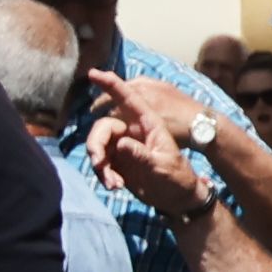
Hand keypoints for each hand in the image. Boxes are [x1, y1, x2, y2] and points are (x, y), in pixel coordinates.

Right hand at [85, 73, 209, 219]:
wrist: (178, 198)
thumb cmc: (178, 177)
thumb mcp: (164, 166)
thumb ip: (142, 155)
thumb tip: (120, 144)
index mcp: (148, 124)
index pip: (128, 99)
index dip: (111, 85)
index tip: (93, 73)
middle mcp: (132, 131)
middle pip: (103, 128)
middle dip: (96, 145)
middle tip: (99, 164)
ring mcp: (124, 146)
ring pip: (99, 146)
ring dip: (100, 164)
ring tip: (113, 184)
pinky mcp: (118, 161)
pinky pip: (102, 162)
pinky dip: (103, 174)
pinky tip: (115, 186)